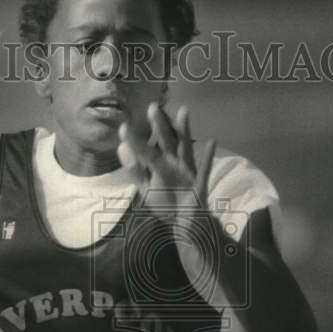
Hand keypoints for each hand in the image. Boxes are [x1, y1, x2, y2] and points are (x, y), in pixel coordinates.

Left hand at [118, 103, 215, 234]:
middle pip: (165, 143)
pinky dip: (207, 157)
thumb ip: (135, 170)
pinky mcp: (199, 185)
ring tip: (183, 111)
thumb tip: (121, 147)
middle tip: (152, 107)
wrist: (188, 223)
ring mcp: (187, 173)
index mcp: (160, 166)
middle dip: (159, 127)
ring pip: (185, 150)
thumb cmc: (167, 202)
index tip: (123, 128)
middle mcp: (174, 165)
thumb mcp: (146, 188)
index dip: (135, 141)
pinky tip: (211, 141)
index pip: (146, 151)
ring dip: (184, 132)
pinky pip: (203, 170)